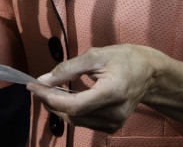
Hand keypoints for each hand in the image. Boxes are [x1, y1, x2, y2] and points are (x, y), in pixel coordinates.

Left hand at [26, 44, 157, 133]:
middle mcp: (114, 112)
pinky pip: (84, 121)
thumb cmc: (125, 58)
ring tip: (51, 90)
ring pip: (76, 120)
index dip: (51, 98)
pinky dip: (72, 110)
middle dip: (51, 101)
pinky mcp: (112, 126)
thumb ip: (69, 68)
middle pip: (73, 114)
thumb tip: (44, 80)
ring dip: (59, 106)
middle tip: (38, 86)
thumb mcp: (97, 55)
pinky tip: (68, 97)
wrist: (149, 73)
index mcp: (112, 92)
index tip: (33, 86)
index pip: (75, 105)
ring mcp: (114, 122)